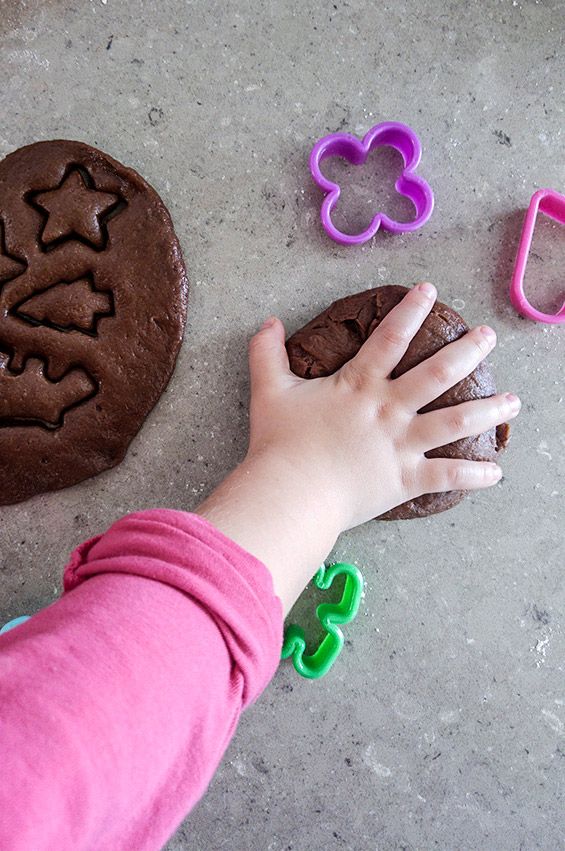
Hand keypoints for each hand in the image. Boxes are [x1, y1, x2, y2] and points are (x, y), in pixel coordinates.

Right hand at [246, 283, 518, 528]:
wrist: (291, 493)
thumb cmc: (280, 444)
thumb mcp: (269, 391)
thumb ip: (267, 353)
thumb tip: (268, 322)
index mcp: (360, 385)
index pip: (391, 337)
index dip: (411, 310)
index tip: (430, 291)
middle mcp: (389, 409)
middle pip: (439, 373)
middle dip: (468, 351)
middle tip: (488, 337)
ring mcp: (402, 445)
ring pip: (456, 421)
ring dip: (489, 410)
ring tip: (514, 400)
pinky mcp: (406, 480)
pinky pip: (448, 477)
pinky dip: (475, 476)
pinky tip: (497, 472)